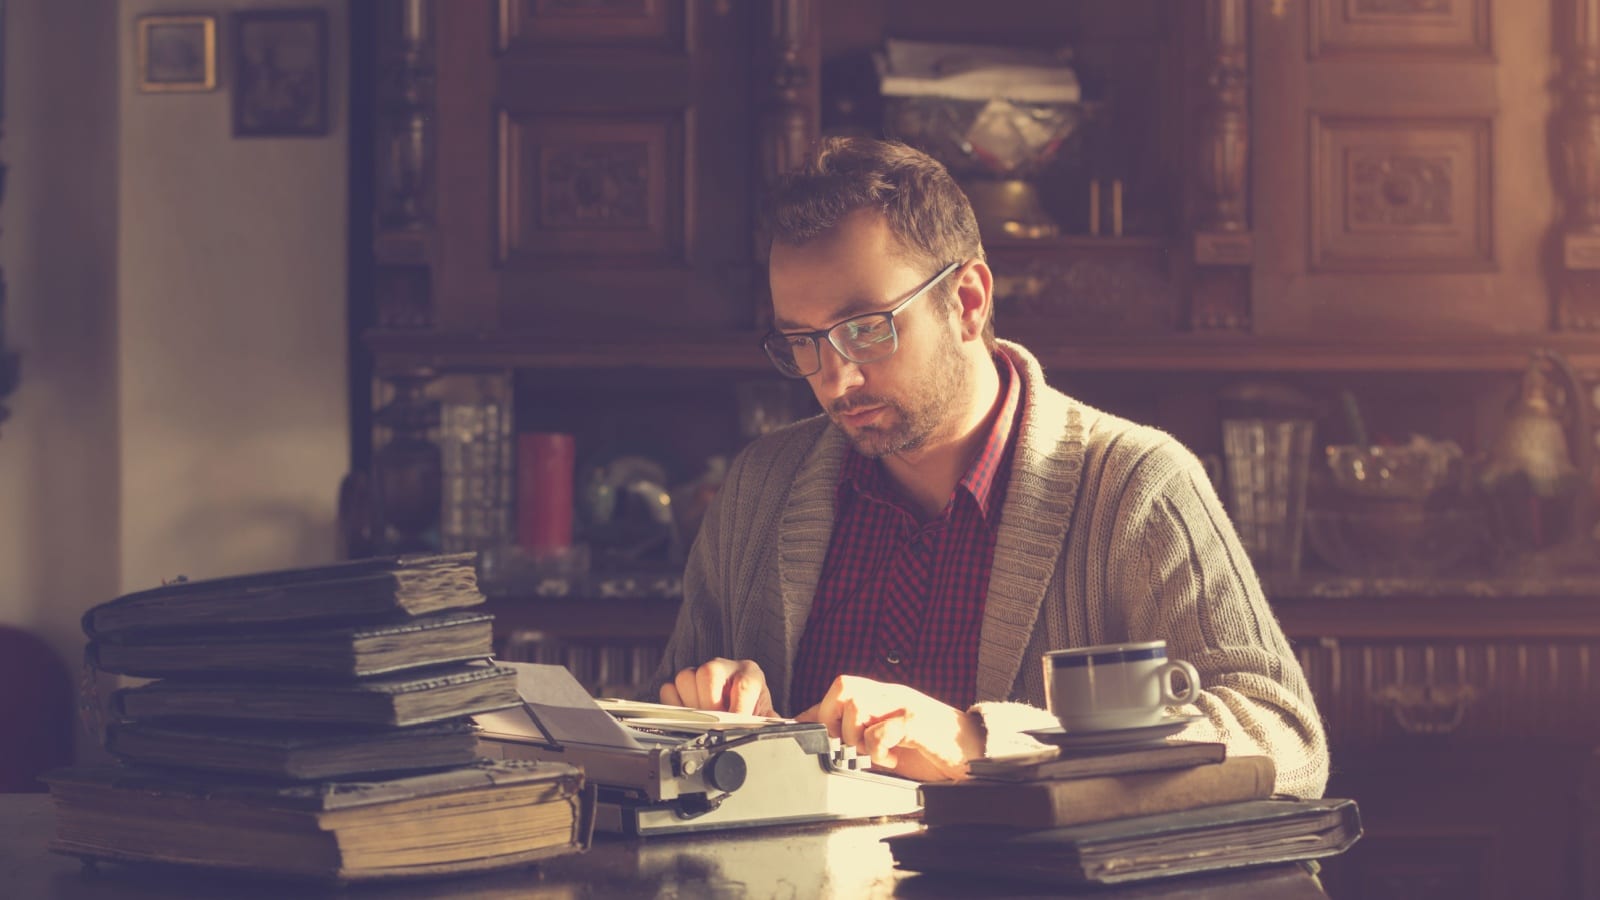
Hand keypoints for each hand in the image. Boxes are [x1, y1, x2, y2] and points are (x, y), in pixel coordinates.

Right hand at [660, 657, 775, 716]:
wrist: (740, 715)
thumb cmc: (754, 715)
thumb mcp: (768, 720)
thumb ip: (775, 725)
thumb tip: (790, 731)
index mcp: (750, 673)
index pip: (743, 683)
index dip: (739, 707)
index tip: (737, 723)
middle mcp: (725, 668)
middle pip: (709, 672)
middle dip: (711, 703)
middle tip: (716, 723)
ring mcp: (701, 673)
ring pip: (686, 678)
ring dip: (692, 704)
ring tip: (704, 719)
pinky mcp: (683, 683)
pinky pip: (669, 689)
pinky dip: (675, 706)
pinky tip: (690, 716)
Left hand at [795, 675, 983, 781]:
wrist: (976, 752)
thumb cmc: (932, 749)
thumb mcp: (889, 743)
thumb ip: (860, 737)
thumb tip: (822, 741)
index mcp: (882, 698)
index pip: (838, 691)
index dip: (816, 712)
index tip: (807, 734)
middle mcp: (891, 695)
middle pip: (842, 686)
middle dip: (833, 719)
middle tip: (847, 745)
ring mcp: (905, 705)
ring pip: (857, 703)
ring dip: (855, 736)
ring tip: (872, 754)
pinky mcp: (918, 721)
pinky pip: (882, 729)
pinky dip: (879, 751)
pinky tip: (893, 760)